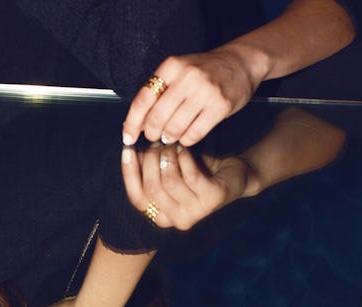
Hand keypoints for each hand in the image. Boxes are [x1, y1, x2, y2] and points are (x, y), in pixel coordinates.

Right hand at [121, 142, 248, 230]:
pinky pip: (190, 176)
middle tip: (157, 141)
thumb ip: (149, 165)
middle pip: (152, 188)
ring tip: (172, 144)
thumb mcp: (169, 169)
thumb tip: (128, 147)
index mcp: (162, 216)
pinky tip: (185, 148)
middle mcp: (177, 220)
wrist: (233, 174)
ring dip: (168, 156)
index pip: (137, 199)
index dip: (129, 172)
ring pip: (170, 181)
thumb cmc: (196, 170)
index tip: (128, 147)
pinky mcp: (212, 200)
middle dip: (151, 159)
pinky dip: (184, 157)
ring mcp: (197, 213)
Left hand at [122, 47, 259, 147]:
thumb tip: (138, 122)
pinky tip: (187, 136)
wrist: (240, 62)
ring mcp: (205, 91)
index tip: (127, 136)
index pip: (143, 99)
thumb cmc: (206, 69)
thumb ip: (160, 91)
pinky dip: (187, 140)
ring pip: (175, 127)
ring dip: (169, 137)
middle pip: (157, 116)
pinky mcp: (220, 105)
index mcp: (172, 66)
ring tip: (171, 135)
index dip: (132, 122)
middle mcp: (187, 76)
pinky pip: (195, 133)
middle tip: (154, 136)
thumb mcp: (180, 70)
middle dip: (152, 133)